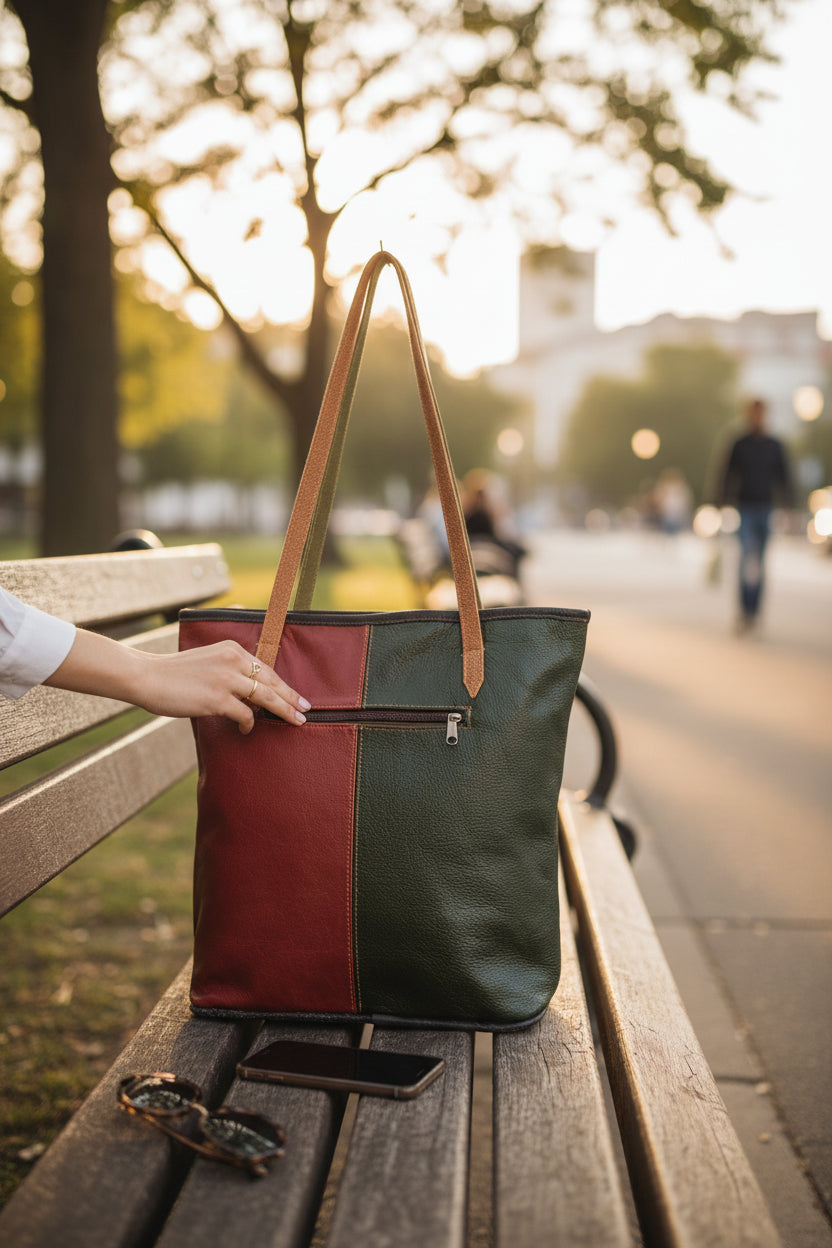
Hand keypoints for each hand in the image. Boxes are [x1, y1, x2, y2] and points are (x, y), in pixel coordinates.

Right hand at [137, 640, 309, 733]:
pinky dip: (249, 724)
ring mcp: (226, 679)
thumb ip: (229, 669)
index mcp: (232, 649)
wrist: (147, 676)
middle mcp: (233, 660)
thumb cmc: (175, 673)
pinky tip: (247, 728)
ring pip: (265, 697)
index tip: (298, 697)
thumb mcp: (208, 660)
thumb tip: (250, 692)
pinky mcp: (217, 698)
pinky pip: (245, 714)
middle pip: (271, 682)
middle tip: (306, 711)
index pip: (265, 669)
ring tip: (294, 722)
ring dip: (282, 712)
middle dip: (291, 699)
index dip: (284, 686)